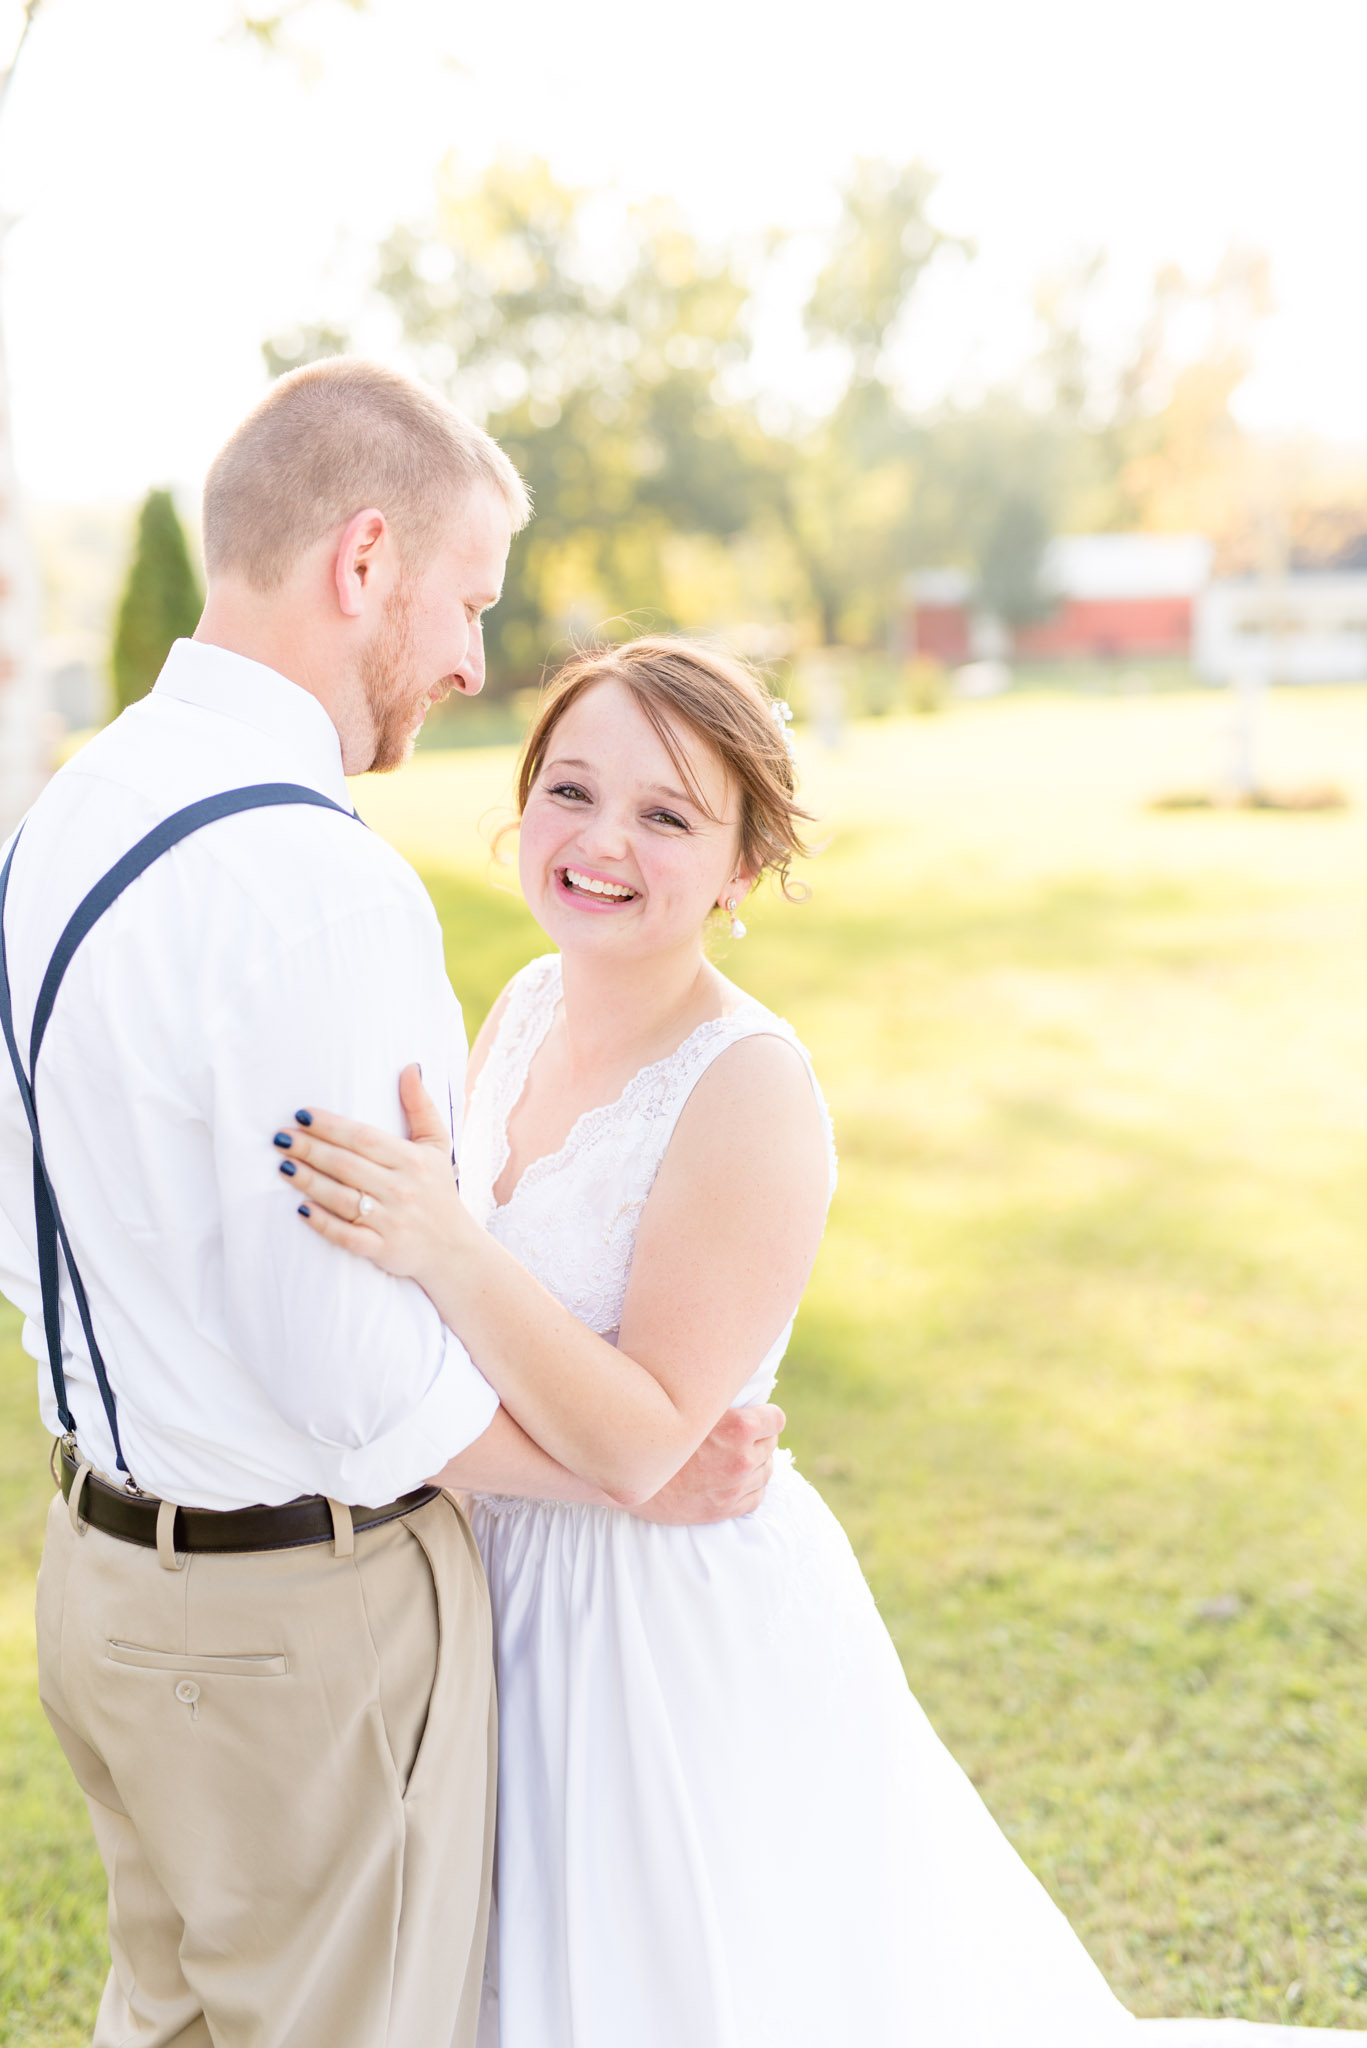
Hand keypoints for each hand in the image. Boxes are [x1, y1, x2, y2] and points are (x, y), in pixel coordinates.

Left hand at [275, 1066, 476, 1283]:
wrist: (454, 1249)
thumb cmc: (439, 1190)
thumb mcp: (437, 1145)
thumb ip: (421, 1106)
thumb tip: (410, 1066)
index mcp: (412, 1160)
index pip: (364, 1139)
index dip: (330, 1126)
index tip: (301, 1115)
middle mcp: (401, 1189)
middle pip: (346, 1166)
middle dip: (310, 1150)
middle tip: (280, 1138)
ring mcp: (391, 1221)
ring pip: (342, 1198)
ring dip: (309, 1181)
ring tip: (283, 1165)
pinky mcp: (382, 1249)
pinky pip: (347, 1236)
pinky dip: (323, 1223)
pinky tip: (301, 1210)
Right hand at [630, 1403, 785, 1524]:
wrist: (628, 1468)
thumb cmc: (657, 1425)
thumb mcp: (693, 1402)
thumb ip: (722, 1398)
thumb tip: (741, 1384)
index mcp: (739, 1427)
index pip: (776, 1420)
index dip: (764, 1416)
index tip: (754, 1417)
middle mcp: (742, 1458)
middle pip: (770, 1445)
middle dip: (757, 1439)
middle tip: (736, 1437)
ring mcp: (734, 1487)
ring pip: (766, 1471)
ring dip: (755, 1463)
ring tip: (733, 1457)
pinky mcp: (724, 1509)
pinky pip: (756, 1497)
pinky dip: (750, 1488)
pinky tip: (734, 1479)